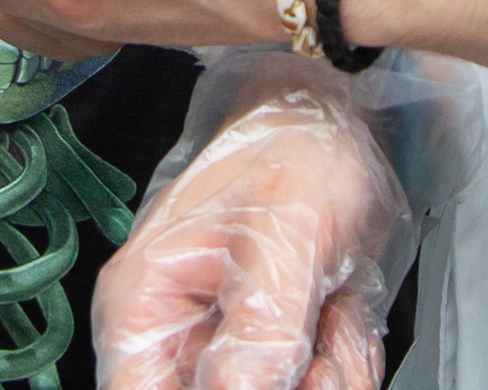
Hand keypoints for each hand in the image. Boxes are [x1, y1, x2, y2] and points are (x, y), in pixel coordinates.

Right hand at [93, 76, 401, 389]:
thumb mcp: (282, 238)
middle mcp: (177, 333)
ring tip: (332, 314)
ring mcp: (228, 346)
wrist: (339, 124)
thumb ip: (261, 329)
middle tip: (317, 348)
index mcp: (145, 299)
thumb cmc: (293, 148)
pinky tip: (341, 316)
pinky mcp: (273, 350)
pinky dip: (343, 366)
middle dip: (286, 386)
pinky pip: (313, 389)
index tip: (261, 379)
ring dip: (325, 378)